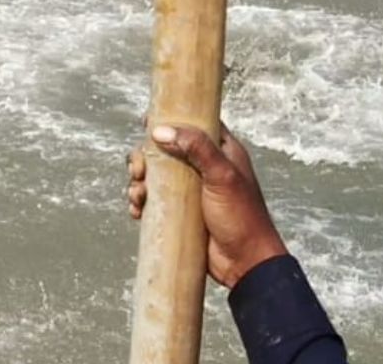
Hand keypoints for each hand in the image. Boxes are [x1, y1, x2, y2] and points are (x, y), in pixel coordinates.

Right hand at [127, 123, 287, 287]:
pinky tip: (137, 210)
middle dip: (144, 158)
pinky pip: (152, 200)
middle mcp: (203, 167)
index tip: (147, 122)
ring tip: (138, 195)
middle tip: (138, 170)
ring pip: (153, 175)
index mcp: (220, 152)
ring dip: (138, 182)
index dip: (170, 120)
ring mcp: (189, 190)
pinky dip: (140, 202)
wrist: (245, 263)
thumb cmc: (242, 217)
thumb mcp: (223, 176)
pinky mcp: (179, 212)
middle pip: (164, 150)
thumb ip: (197, 148)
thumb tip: (160, 131)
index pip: (193, 125)